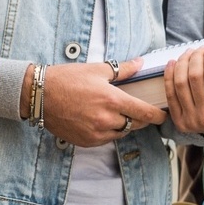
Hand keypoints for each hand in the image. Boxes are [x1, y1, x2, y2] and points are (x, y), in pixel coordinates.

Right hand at [38, 60, 166, 147]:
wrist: (39, 95)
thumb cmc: (66, 79)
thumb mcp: (96, 70)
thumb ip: (123, 69)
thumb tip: (140, 63)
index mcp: (112, 100)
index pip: (144, 112)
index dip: (157, 115)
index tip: (164, 115)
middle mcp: (106, 120)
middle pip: (135, 124)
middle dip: (141, 118)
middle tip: (141, 111)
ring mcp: (96, 133)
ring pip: (121, 132)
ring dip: (124, 125)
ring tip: (118, 113)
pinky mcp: (86, 141)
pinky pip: (106, 139)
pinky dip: (109, 131)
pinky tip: (103, 120)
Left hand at [164, 46, 203, 137]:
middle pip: (194, 78)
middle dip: (196, 57)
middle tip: (200, 48)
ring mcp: (190, 119)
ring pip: (179, 83)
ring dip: (182, 63)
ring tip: (189, 53)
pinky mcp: (178, 120)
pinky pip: (169, 93)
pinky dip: (169, 75)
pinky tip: (174, 63)